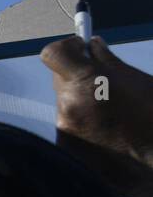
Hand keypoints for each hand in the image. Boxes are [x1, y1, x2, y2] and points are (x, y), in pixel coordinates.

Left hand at [41, 35, 152, 175]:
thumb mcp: (142, 84)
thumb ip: (110, 63)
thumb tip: (93, 46)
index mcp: (89, 82)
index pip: (54, 54)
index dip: (67, 50)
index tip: (79, 50)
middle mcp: (70, 105)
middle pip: (62, 81)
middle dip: (80, 80)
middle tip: (103, 87)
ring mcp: (66, 130)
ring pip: (68, 107)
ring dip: (85, 107)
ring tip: (115, 120)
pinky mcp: (66, 150)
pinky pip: (71, 130)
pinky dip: (86, 129)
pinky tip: (110, 138)